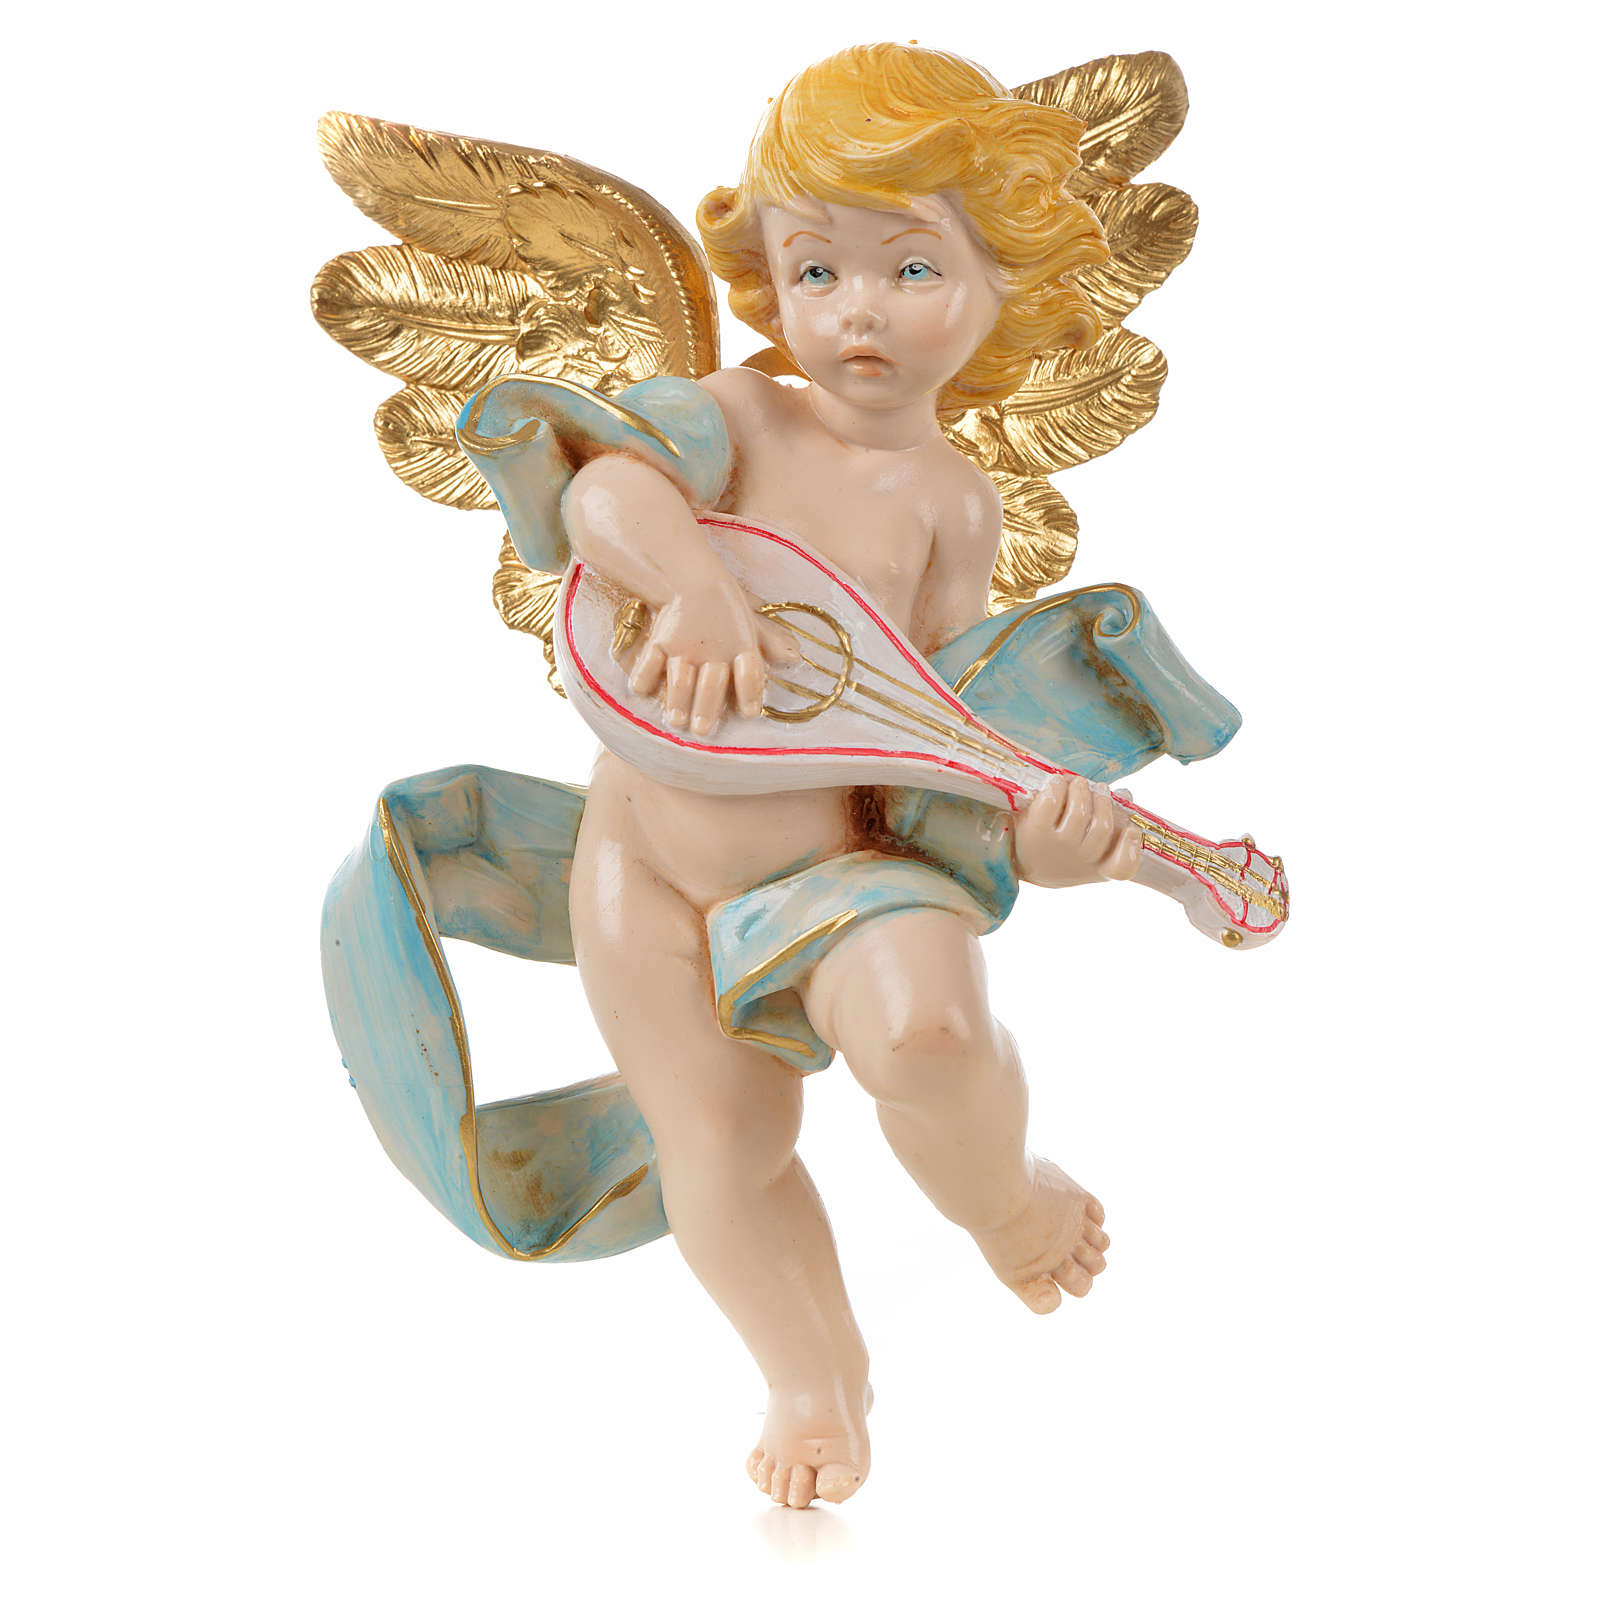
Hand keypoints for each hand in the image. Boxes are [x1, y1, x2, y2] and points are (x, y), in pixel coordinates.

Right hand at [626, 579, 796, 734]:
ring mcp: (684, 646)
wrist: (691, 579)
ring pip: (680, 677)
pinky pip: (649, 662)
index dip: (751, 691)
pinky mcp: (659, 641)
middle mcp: (713, 650)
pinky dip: (644, 676)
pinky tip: (643, 689)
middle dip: (707, 708)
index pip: (750, 672)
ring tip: (676, 719)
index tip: (750, 712)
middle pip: (712, 684)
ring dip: (677, 700)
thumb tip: (794, 658)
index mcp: (741, 646)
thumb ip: (769, 643)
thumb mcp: (751, 624)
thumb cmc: (725, 609)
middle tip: (701, 730)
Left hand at [1014, 774, 1141, 888]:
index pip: (1122, 868)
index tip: (1132, 830)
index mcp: (1098, 866)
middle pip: (1102, 826)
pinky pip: (1052, 802)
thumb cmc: (1059, 849)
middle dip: (1102, 801)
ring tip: (1079, 783)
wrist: (1019, 859)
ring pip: (1080, 812)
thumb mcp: (1085, 845)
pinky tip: (1057, 783)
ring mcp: (1057, 846)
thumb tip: (1124, 794)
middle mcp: (1079, 858)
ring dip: (1081, 790)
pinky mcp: (1035, 830)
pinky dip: (1057, 787)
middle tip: (1099, 788)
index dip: (1132, 848)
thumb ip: (1108, 823)